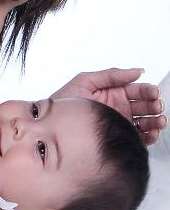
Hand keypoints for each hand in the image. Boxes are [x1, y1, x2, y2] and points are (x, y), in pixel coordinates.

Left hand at [51, 68, 166, 145]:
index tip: (153, 93)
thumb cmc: (64, 102)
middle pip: (144, 106)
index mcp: (112, 93)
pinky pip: (137, 138)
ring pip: (144, 122)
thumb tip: (137, 71)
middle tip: (156, 107)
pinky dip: (148, 136)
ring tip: (158, 121)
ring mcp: (118, 124)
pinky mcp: (118, 138)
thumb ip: (111, 75)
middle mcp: (118, 108)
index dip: (147, 91)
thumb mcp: (85, 81)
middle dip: (153, 106)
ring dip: (154, 121)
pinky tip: (152, 133)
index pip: (136, 90)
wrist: (50, 124)